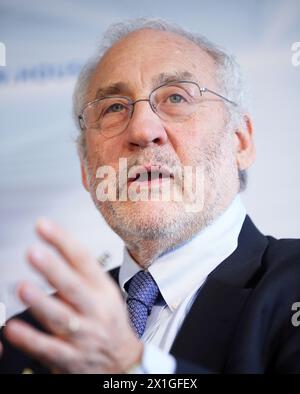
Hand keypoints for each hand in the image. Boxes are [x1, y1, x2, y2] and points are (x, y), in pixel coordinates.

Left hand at [4, 219, 142, 372]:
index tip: (43, 226)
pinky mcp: (71, 359)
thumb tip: (53, 250)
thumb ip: (82, 275)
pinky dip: (31, 339)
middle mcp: (94, 310)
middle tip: (34, 253)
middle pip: (74, 288)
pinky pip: (49, 349)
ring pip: (62, 319)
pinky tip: (13, 328)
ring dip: (42, 303)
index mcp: (102, 290)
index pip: (84, 260)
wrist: (122, 361)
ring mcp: (83, 335)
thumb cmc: (109, 321)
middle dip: (54, 269)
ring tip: (23, 288)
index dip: (63, 241)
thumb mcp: (105, 293)